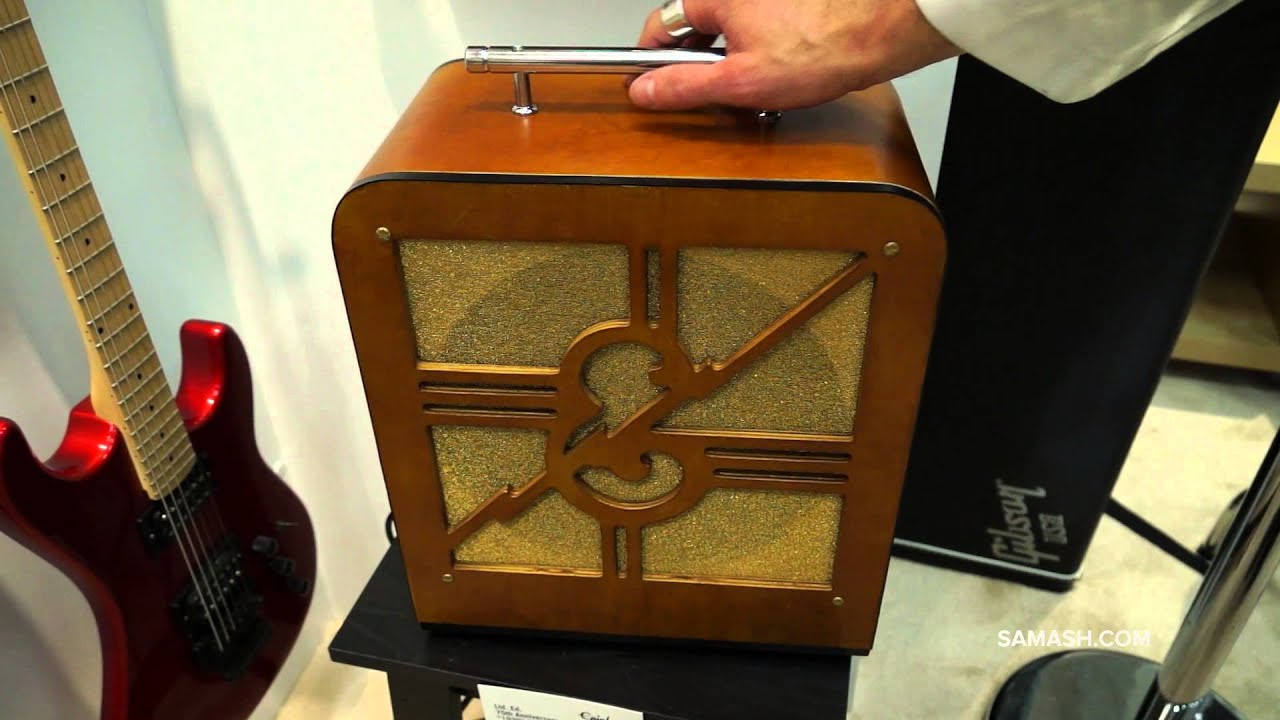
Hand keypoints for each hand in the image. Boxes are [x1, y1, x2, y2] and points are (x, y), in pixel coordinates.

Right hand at [628, 0, 960, 110]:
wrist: (877, 31)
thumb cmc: (821, 47)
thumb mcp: (739, 81)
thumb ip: (685, 86)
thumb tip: (646, 90)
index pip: (661, 24)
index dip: (648, 58)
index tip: (645, 83)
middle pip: (694, 27)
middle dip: (691, 62)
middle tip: (696, 95)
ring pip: (726, 30)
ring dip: (724, 60)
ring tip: (740, 90)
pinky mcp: (789, 7)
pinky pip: (755, 29)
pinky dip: (753, 52)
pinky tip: (770, 76)